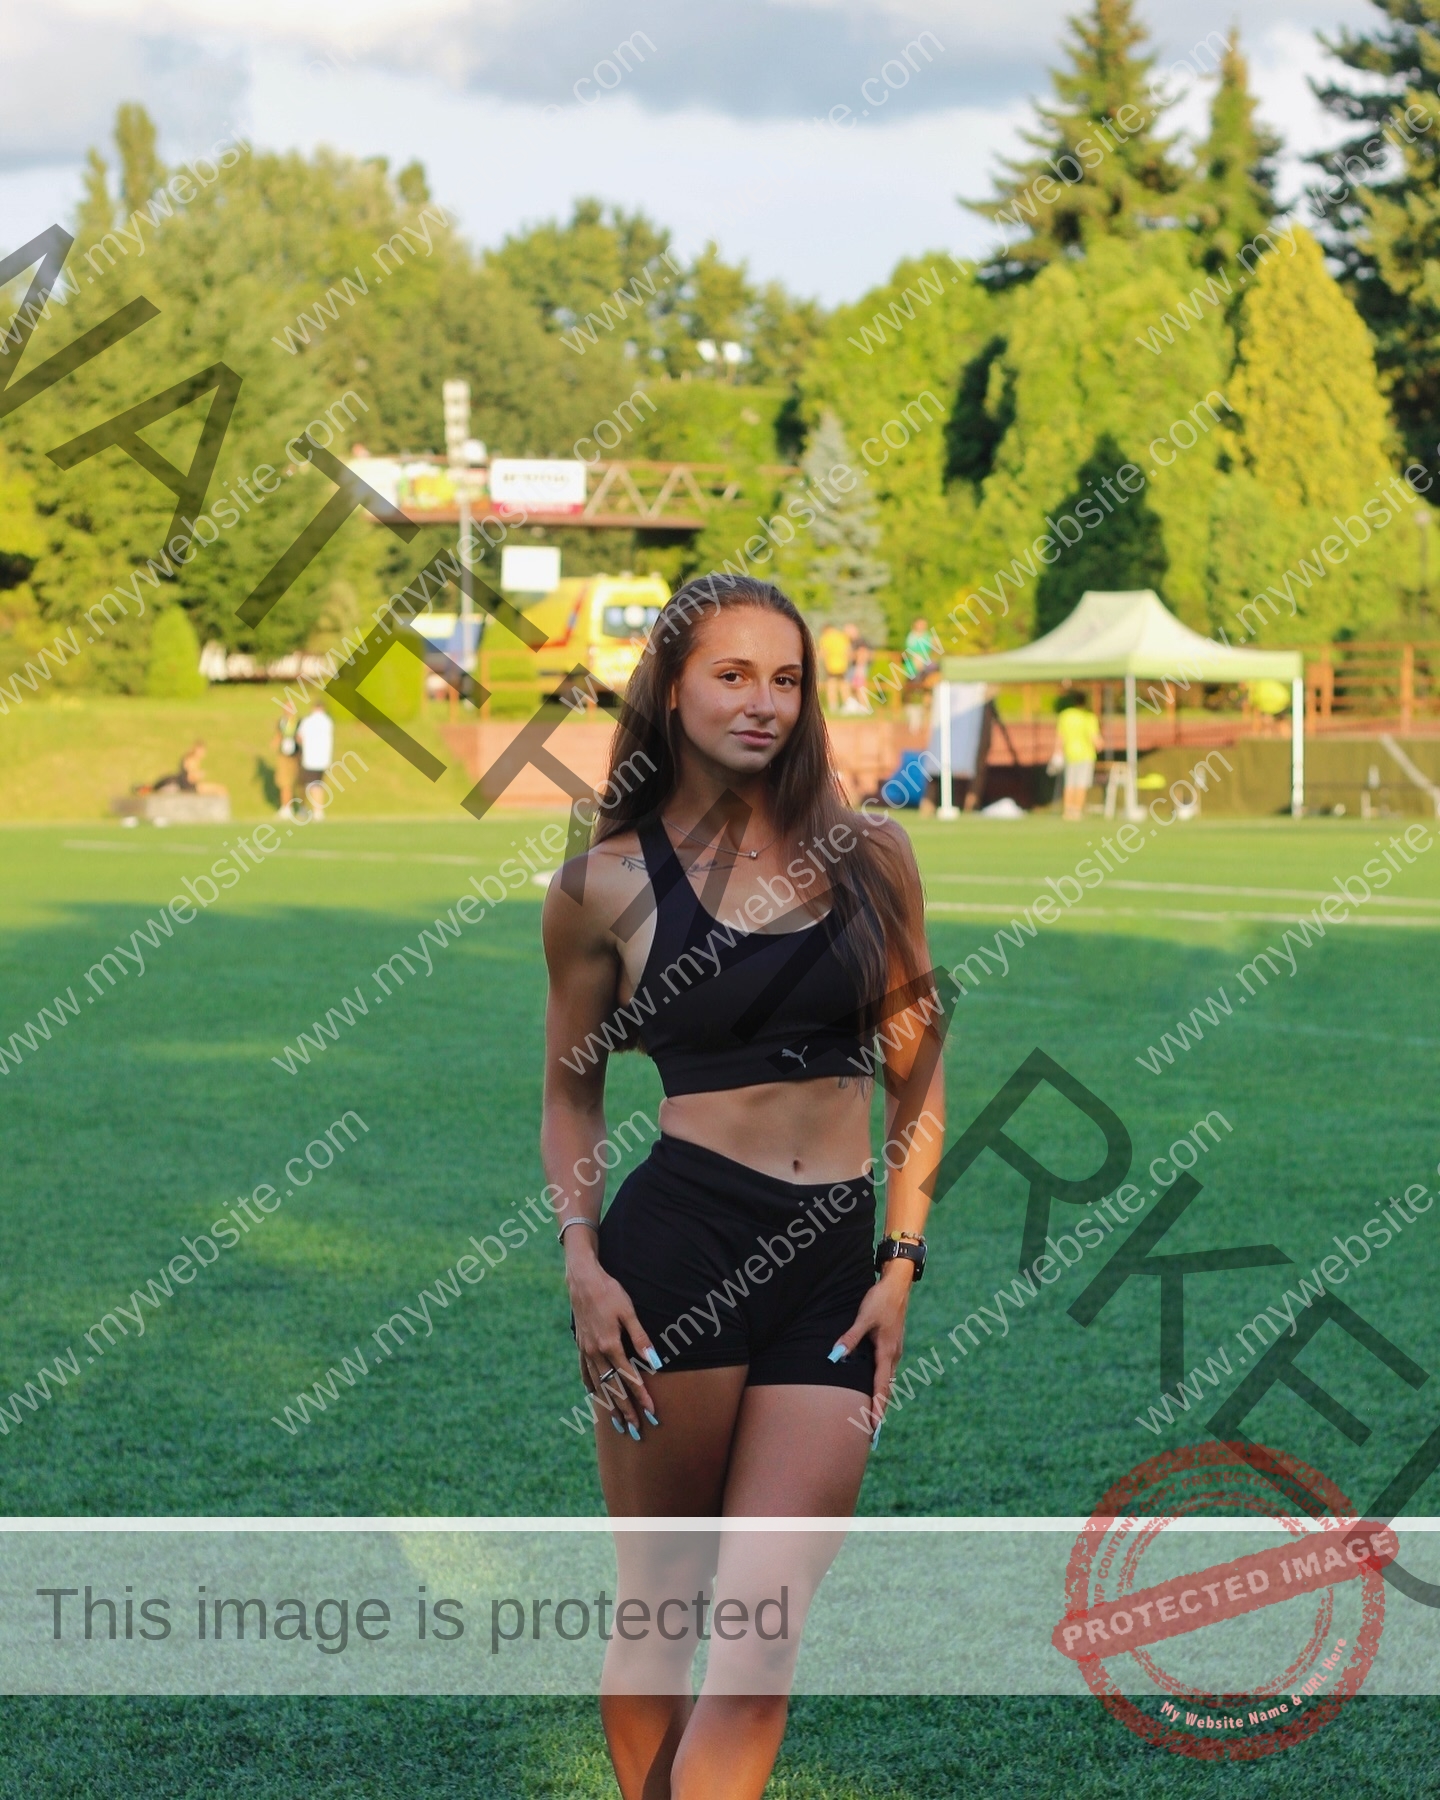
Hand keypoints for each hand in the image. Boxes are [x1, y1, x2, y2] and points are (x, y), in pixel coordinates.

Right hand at [566, 1250, 659, 1436]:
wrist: (582, 1280)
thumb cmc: (609, 1292)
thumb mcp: (628, 1312)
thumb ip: (640, 1338)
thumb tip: (654, 1362)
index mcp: (610, 1345)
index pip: (629, 1378)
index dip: (641, 1396)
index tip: (651, 1412)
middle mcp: (596, 1353)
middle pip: (613, 1388)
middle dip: (626, 1409)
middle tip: (635, 1429)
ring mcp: (586, 1350)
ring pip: (599, 1384)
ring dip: (609, 1404)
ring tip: (618, 1422)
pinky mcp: (581, 1345)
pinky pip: (586, 1371)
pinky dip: (592, 1386)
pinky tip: (595, 1395)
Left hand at [830, 1263, 913, 1439]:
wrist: (897, 1285)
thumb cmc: (880, 1300)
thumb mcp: (863, 1318)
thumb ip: (850, 1338)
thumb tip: (835, 1357)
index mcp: (887, 1352)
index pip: (881, 1387)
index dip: (877, 1408)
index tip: (874, 1427)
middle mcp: (894, 1355)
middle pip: (886, 1389)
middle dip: (880, 1410)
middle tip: (873, 1433)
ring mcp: (894, 1350)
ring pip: (887, 1381)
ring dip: (881, 1399)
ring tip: (874, 1418)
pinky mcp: (891, 1345)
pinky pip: (886, 1371)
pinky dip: (881, 1385)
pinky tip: (876, 1390)